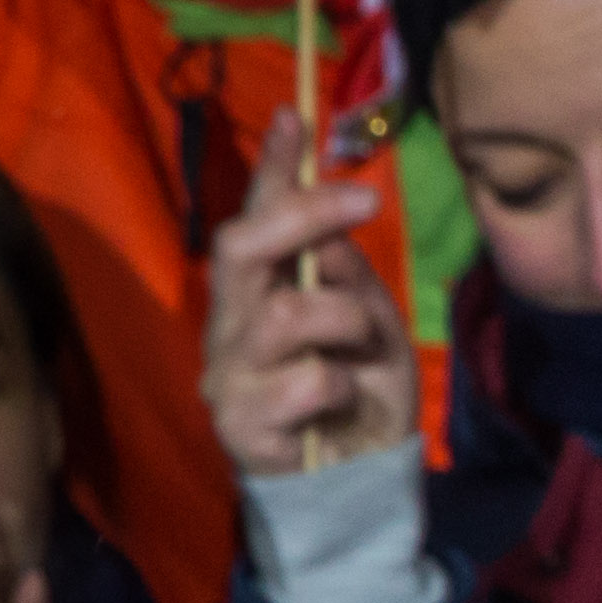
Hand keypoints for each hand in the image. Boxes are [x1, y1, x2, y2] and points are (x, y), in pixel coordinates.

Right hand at [202, 176, 417, 478]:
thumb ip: (350, 279)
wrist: (353, 488)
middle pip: (241, 245)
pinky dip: (343, 387)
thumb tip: (333, 227)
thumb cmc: (359, 399)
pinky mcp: (237, 423)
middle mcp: (230, 322)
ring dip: (345, 322)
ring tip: (362, 352)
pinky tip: (342, 405)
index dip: (272, 167)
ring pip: (284, 313)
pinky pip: (306, 382)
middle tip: (365, 198)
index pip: (256, 217)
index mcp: (261, 291)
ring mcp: (227, 371)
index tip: (295, 115)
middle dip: (303, 213)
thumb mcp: (374, 329)